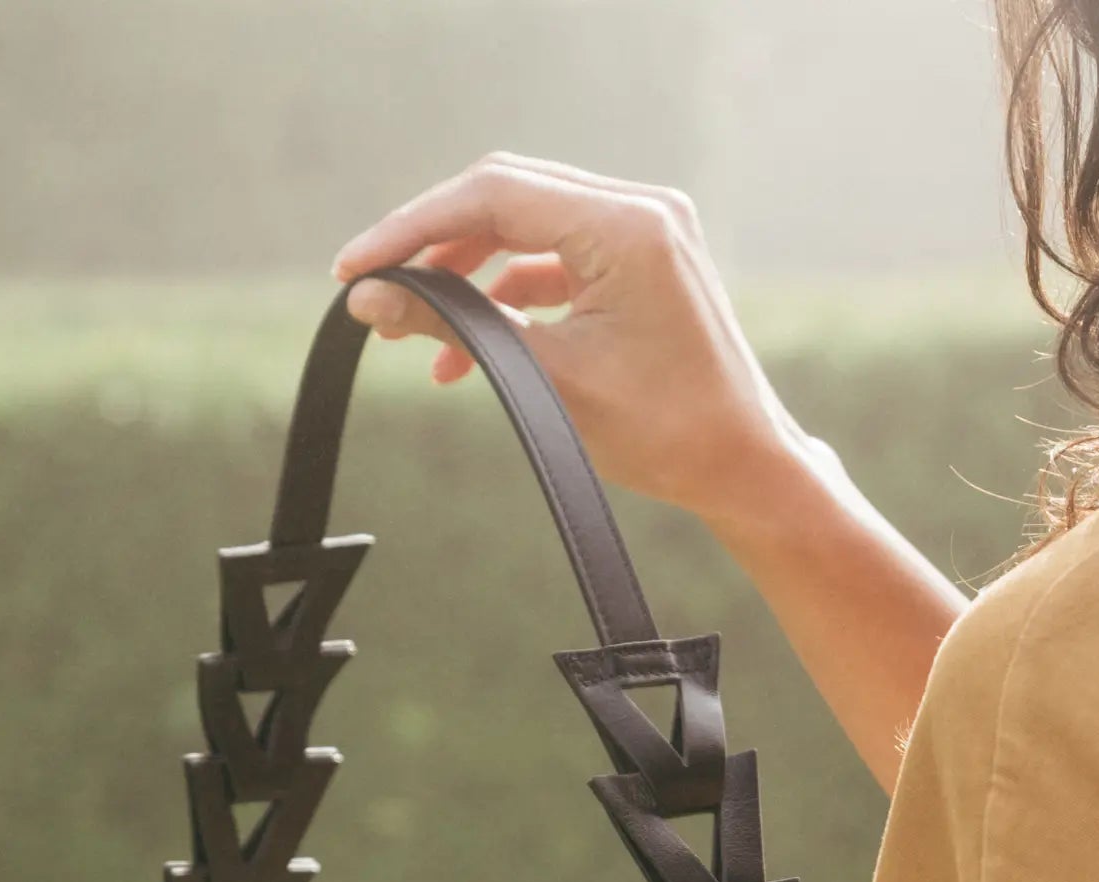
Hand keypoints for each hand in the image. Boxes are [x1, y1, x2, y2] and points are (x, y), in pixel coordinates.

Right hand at [331, 152, 811, 530]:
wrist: (743, 468)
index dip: (412, 228)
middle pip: (505, 197)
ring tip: (413, 330)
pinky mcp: (642, 261)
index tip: (355, 267)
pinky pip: (555, 259)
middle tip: (373, 289)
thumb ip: (459, 329)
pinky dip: (507, 295)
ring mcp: (645, 231)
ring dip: (465, 274)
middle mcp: (641, 210)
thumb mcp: (549, 381)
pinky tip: (465, 348)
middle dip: (433, 245)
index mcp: (628, 227)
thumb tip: (372, 299)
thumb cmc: (664, 433)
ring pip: (525, 227)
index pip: (494, 195)